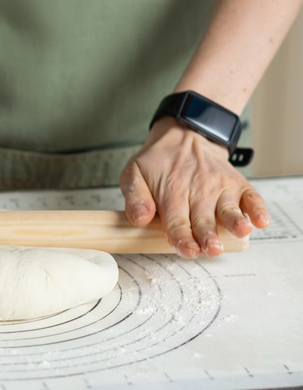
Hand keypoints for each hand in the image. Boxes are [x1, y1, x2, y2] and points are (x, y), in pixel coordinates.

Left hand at [120, 117, 269, 257]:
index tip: (187, 249)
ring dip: (235, 221)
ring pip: (229, 209)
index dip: (182, 238)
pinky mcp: (236, 184)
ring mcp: (219, 187)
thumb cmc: (157, 162)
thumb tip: (140, 218)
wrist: (184, 135)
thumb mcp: (133, 174)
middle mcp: (198, 191)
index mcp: (172, 193)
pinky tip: (261, 220)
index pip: (177, 221)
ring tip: (241, 231)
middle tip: (211, 249)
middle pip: (204, 220)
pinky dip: (258, 208)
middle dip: (208, 236)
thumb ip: (135, 198)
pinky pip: (251, 197)